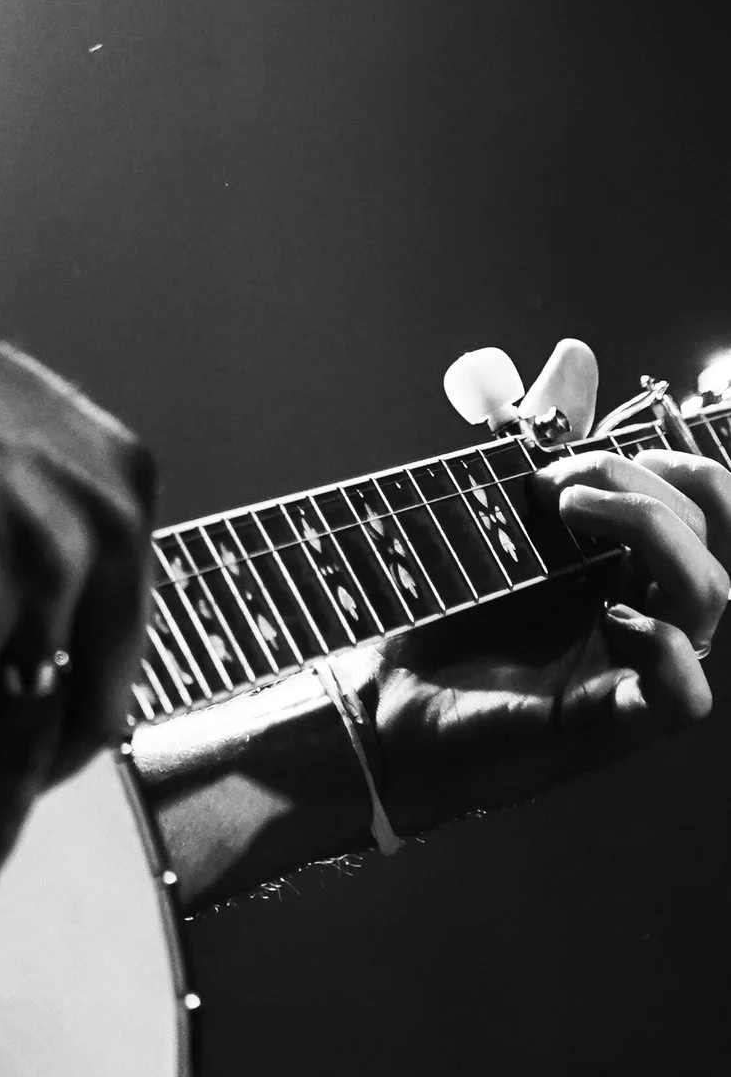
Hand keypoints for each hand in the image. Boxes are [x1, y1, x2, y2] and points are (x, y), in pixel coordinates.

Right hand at [0, 268, 155, 898]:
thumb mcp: (18, 424)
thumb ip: (55, 511)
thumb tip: (55, 620)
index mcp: (127, 484)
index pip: (123, 641)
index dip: (76, 715)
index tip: (39, 756)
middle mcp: (106, 533)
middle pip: (87, 705)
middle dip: (37, 786)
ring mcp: (41, 576)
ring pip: (25, 740)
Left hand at [370, 338, 726, 835]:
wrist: (379, 701)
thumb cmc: (440, 609)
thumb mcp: (487, 508)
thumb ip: (533, 436)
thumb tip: (576, 354)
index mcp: (629, 563)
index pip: (706, 501)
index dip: (674, 462)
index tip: (589, 449)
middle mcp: (648, 611)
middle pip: (712, 534)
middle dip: (642, 482)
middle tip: (557, 482)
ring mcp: (636, 669)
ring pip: (714, 596)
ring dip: (653, 532)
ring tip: (566, 512)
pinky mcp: (611, 723)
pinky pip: (687, 695)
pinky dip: (666, 648)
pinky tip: (611, 617)